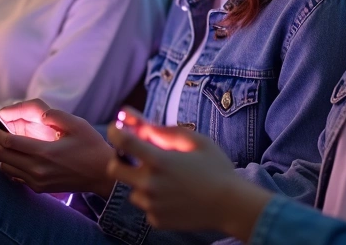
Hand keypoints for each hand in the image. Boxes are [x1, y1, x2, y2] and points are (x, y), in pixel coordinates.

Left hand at [0, 99, 115, 195]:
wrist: (102, 175)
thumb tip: (37, 113)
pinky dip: (9, 164)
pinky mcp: (39, 188)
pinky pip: (15, 176)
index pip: (9, 143)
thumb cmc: (91, 147)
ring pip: (6, 167)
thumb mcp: (77, 124)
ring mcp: (38, 181)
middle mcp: (38, 170)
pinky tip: (12, 155)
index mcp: (45, 152)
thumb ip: (54, 115)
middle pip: (2, 156)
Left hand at [106, 107, 271, 237]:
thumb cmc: (216, 169)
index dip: (115, 131)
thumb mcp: (196, 141)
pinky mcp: (157, 220)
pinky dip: (155, 202)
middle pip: (114, 169)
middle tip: (133, 158)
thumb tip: (144, 124)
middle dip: (120, 160)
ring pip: (132, 191)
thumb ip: (167, 131)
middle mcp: (150, 183)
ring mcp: (152, 204)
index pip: (122, 142)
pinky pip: (146, 207)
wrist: (231, 205)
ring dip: (142, 184)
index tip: (117, 129)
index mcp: (158, 160)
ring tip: (167, 182)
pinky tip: (175, 197)